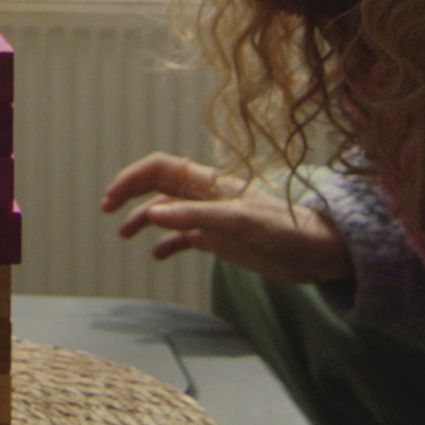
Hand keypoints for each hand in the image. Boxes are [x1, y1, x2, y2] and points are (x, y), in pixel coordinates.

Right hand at [99, 152, 351, 284]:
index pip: (160, 168)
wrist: (318, 252)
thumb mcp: (239, 223)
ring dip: (143, 219)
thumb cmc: (286, 230)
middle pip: (158, 185)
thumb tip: (153, 214)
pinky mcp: (222, 239)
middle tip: (106, 210)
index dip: (132, 178)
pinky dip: (167, 244)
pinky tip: (159, 255)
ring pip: (167, 212)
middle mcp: (206, 196)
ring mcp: (212, 217)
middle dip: (130, 193)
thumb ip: (196, 217)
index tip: (111, 198)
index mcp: (209, 182)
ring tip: (124, 234)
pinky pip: (185, 237)